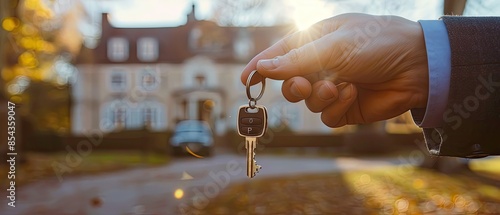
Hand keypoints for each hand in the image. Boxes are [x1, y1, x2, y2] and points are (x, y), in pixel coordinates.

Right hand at [241, 13, 428, 127]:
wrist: (419, 66)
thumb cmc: (377, 43)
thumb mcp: (334, 46)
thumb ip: (296, 60)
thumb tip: (262, 68)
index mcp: (315, 42)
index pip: (279, 56)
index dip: (260, 67)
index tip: (245, 80)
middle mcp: (322, 65)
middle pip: (289, 84)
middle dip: (294, 87)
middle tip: (306, 84)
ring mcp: (333, 88)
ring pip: (307, 103)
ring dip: (320, 96)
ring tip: (340, 85)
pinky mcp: (345, 108)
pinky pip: (326, 117)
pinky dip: (336, 107)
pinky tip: (353, 93)